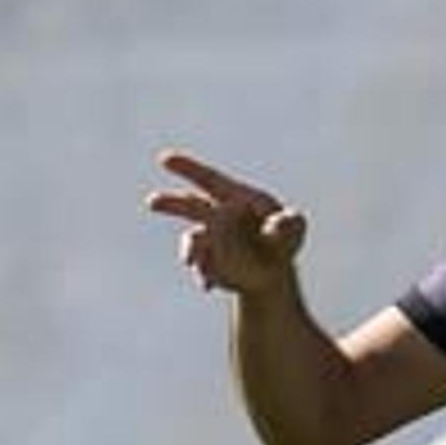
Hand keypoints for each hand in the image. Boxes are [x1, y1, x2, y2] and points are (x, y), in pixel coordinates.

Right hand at [145, 151, 310, 296]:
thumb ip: (290, 224)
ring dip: (191, 251)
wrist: (270, 273)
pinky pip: (200, 266)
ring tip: (192, 264)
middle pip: (190, 205)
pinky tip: (210, 285)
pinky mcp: (206, 261)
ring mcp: (209, 238)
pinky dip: (203, 274)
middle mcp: (217, 214)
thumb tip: (278, 224)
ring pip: (194, 241)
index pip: (210, 180)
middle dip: (172, 203)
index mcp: (236, 198)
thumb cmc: (282, 242)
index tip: (165, 159)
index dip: (188, 168)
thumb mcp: (293, 230)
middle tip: (153, 202)